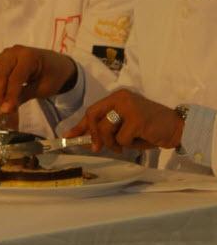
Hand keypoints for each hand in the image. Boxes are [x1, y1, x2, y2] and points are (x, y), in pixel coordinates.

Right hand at [0, 46, 76, 115]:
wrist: (59, 65)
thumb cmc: (53, 76)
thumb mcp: (43, 88)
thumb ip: (23, 96)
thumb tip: (5, 109)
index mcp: (28, 56)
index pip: (15, 78)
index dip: (10, 95)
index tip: (6, 111)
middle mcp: (14, 51)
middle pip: (0, 74)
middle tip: (2, 110)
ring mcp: (7, 53)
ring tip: (2, 103)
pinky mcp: (2, 57)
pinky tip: (1, 94)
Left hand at [66, 89, 183, 153]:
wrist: (177, 127)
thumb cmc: (149, 128)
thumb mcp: (125, 125)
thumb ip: (107, 129)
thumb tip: (83, 140)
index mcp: (116, 97)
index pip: (92, 110)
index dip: (80, 125)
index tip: (68, 136)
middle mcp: (120, 98)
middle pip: (93, 117)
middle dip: (93, 136)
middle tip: (96, 148)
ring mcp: (128, 108)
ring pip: (106, 130)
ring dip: (113, 143)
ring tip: (126, 144)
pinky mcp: (136, 120)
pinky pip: (121, 139)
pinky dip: (129, 145)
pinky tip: (140, 141)